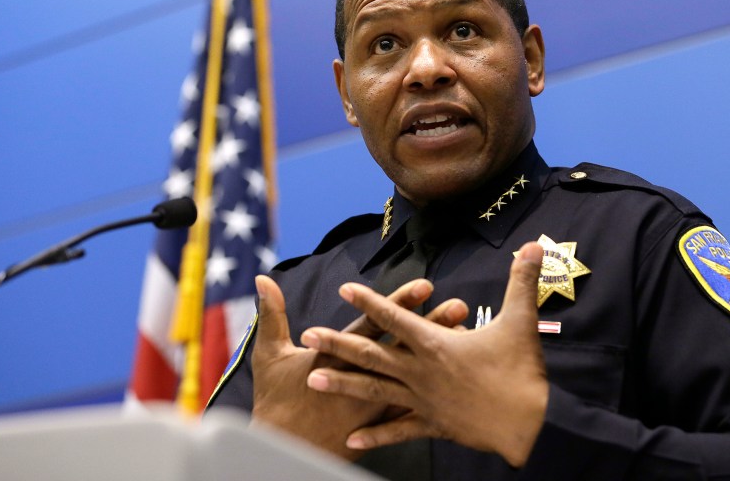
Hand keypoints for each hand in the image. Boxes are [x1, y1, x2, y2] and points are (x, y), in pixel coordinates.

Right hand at [250, 274, 466, 459]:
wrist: (281, 450)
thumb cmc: (275, 400)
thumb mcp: (269, 354)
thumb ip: (272, 314)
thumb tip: (262, 279)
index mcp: (338, 355)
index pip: (375, 323)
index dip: (399, 303)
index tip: (425, 286)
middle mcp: (362, 376)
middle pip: (403, 347)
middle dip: (432, 326)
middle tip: (460, 307)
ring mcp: (373, 402)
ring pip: (414, 376)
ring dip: (439, 357)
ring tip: (466, 339)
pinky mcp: (378, 424)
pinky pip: (412, 410)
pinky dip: (434, 395)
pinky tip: (457, 384)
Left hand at [301, 242, 548, 466]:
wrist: (531, 427)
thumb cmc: (523, 373)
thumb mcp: (522, 322)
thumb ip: (521, 281)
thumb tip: (535, 243)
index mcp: (436, 345)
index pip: (396, 317)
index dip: (369, 301)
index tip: (344, 289)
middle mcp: (421, 372)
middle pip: (371, 355)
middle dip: (337, 343)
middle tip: (307, 335)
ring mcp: (423, 401)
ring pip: (374, 391)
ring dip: (342, 384)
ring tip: (311, 379)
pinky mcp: (432, 426)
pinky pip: (397, 430)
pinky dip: (375, 435)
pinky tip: (351, 440)